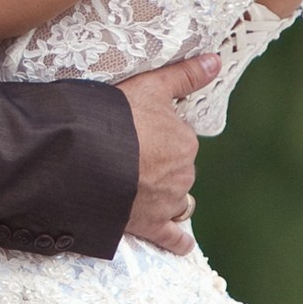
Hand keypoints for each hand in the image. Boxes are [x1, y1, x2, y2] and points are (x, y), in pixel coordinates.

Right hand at [117, 54, 219, 254]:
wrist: (85, 156)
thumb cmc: (114, 117)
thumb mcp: (148, 87)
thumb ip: (184, 75)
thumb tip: (217, 59)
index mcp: (184, 141)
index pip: (175, 140)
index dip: (155, 137)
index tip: (135, 135)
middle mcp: (183, 173)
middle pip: (176, 170)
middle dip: (159, 168)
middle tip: (129, 161)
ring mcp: (168, 202)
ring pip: (177, 201)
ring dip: (166, 199)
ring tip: (141, 193)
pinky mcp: (152, 225)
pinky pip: (173, 238)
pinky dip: (177, 242)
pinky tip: (179, 244)